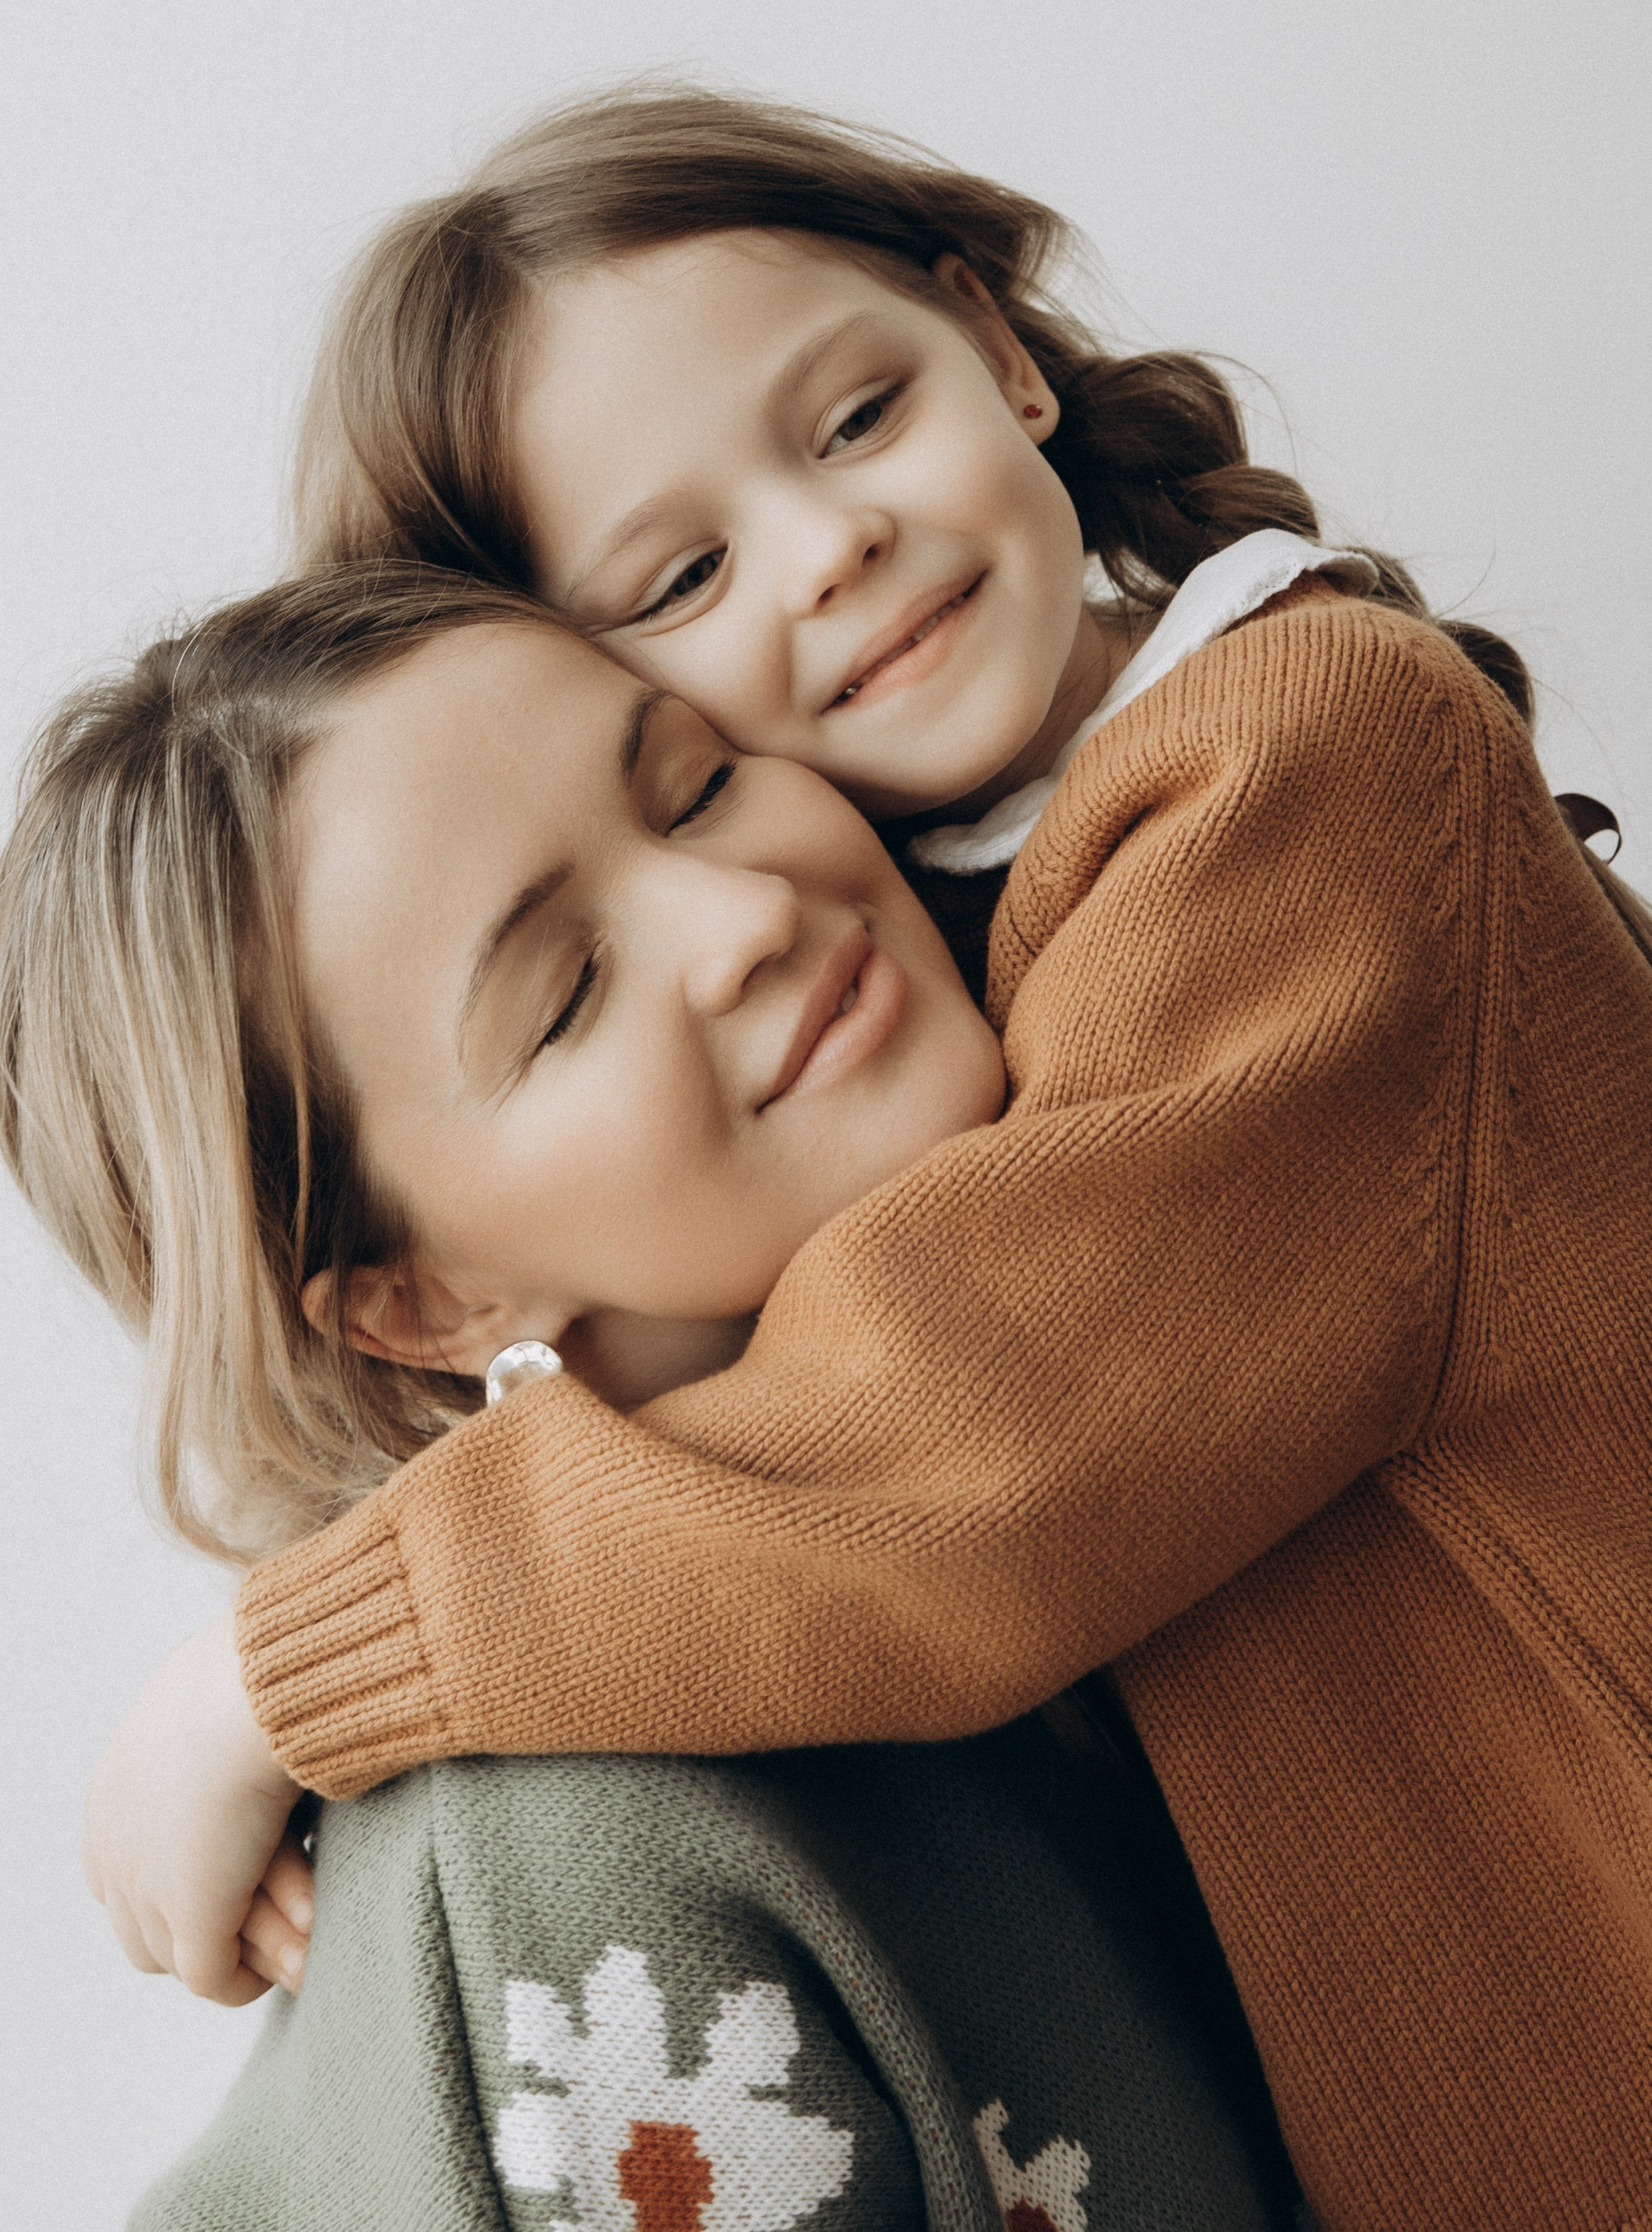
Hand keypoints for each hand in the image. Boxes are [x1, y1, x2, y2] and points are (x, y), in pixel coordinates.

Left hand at [83, 1611, 312, 2004]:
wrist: (255, 1690)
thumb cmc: (255, 1677)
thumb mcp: (218, 1707)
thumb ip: (221, 1742)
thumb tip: (250, 1751)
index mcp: (112, 1793)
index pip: (126, 1874)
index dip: (181, 1887)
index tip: (246, 1876)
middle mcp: (113, 1847)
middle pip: (145, 1926)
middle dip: (212, 1931)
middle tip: (285, 1921)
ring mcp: (146, 1887)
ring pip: (182, 1953)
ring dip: (245, 1950)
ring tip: (304, 1941)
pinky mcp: (193, 1917)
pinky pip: (213, 1979)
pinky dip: (246, 1982)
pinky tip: (298, 1962)